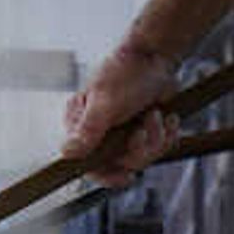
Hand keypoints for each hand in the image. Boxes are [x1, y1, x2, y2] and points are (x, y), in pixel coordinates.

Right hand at [60, 40, 179, 180]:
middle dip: (140, 148)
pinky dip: (167, 135)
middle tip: (145, 127)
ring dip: (156, 137)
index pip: (86, 162)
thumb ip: (88, 129)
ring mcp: (123, 134)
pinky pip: (159, 149)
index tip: (125, 176)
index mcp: (81, 125)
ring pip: (142, 157)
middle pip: (120, 164)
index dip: (105, 175)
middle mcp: (100, 133)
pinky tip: (167, 117)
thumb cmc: (125, 72)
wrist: (156, 57)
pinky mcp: (144, 132)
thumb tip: (67, 153)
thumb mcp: (105, 102)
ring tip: (156, 115)